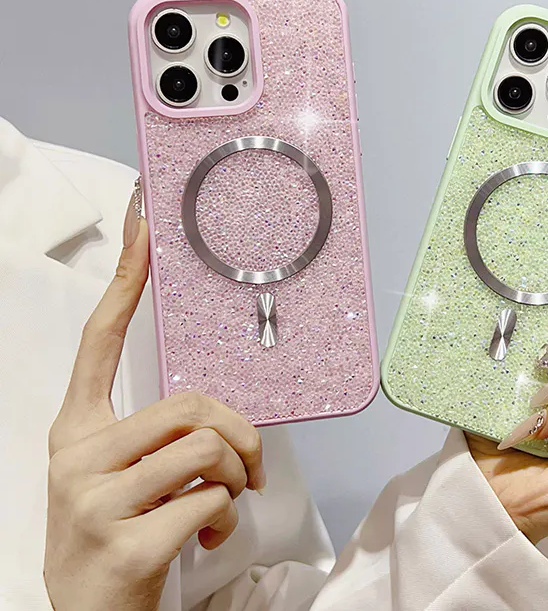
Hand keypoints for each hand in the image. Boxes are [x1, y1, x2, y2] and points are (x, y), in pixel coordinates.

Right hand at [44, 197, 266, 610]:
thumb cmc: (117, 534)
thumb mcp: (118, 475)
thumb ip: (153, 434)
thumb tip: (216, 410)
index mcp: (75, 430)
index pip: (99, 340)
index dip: (125, 281)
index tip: (144, 230)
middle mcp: (76, 456)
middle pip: (189, 404)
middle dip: (238, 433)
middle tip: (248, 465)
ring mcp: (94, 501)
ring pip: (206, 447)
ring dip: (235, 476)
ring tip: (225, 502)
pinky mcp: (125, 542)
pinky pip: (210, 498)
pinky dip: (226, 516)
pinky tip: (208, 536)